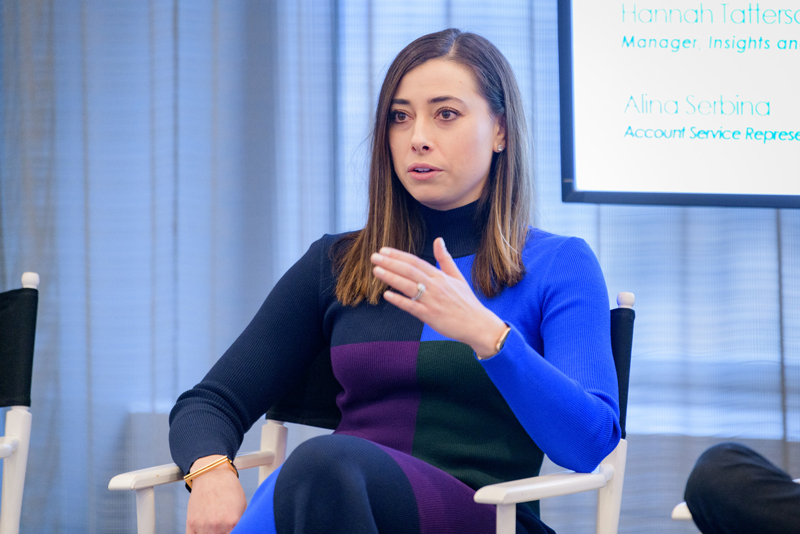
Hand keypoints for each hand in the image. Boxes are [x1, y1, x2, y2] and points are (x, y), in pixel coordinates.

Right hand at [185, 455, 246, 533]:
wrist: (212, 474)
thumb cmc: (229, 488)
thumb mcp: (242, 507)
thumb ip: (241, 524)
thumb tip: (241, 530)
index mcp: (232, 522)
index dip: (235, 532)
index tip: (233, 529)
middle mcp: (217, 527)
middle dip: (224, 533)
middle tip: (225, 527)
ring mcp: (202, 526)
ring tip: (216, 527)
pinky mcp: (191, 524)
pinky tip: (204, 530)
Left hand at [371, 238, 506, 357]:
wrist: (478, 324)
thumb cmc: (466, 301)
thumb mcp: (457, 276)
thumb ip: (445, 258)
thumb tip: (438, 239)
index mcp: (440, 276)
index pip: (415, 261)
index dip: (398, 255)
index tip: (384, 250)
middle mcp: (435, 286)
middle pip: (409, 271)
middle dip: (390, 263)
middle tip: (374, 257)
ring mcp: (432, 301)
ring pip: (408, 286)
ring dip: (391, 277)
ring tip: (376, 270)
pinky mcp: (430, 316)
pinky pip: (412, 306)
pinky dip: (399, 300)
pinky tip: (386, 295)